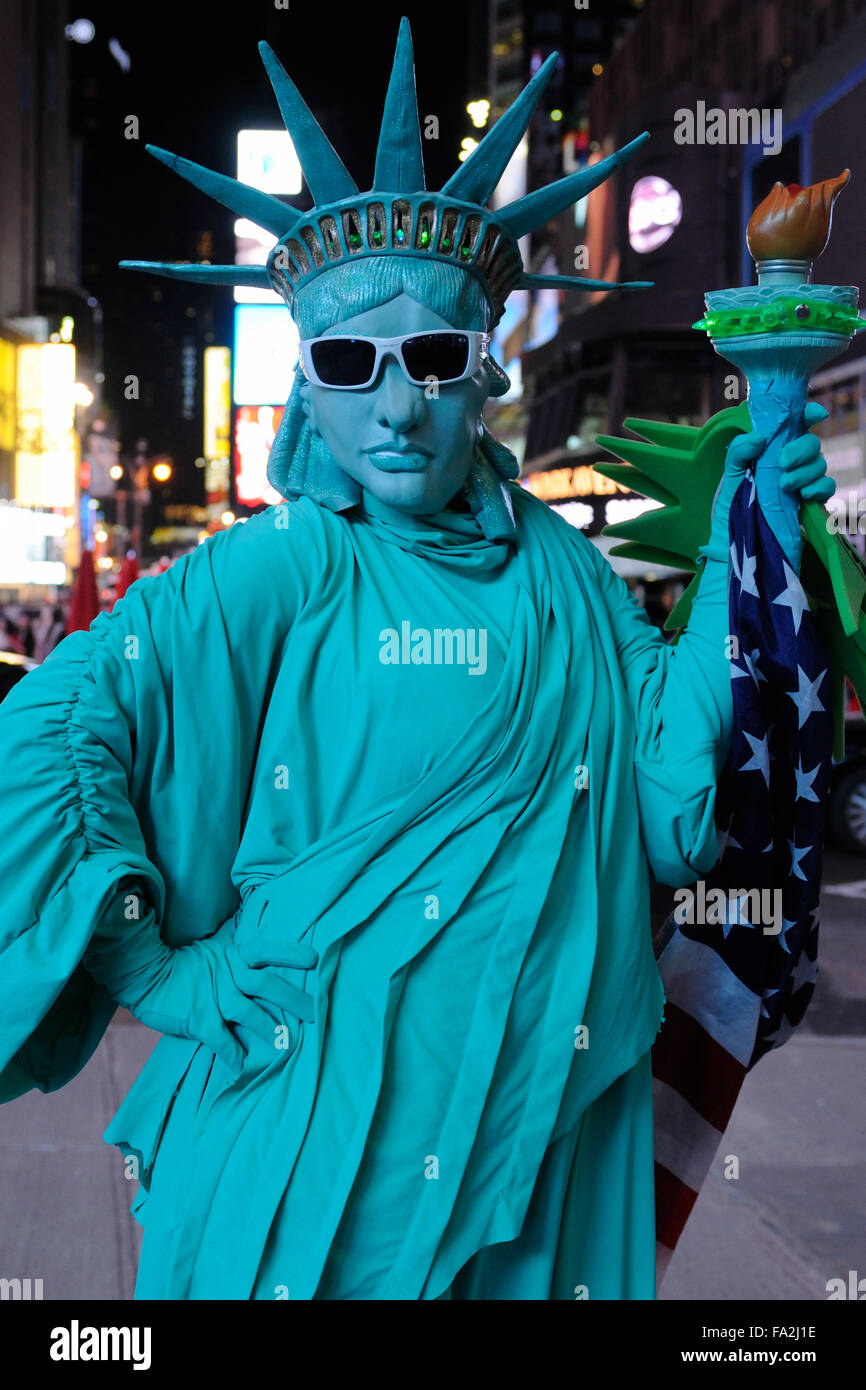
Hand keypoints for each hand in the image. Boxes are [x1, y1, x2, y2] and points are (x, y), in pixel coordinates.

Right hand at [84, 901, 316, 1074]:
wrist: (144, 975)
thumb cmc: (181, 966)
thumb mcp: (212, 953)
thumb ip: (236, 963)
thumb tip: (261, 975)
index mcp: (233, 956)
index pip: (267, 950)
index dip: (291, 953)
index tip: (315, 959)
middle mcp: (228, 974)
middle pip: (267, 984)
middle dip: (294, 999)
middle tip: (315, 1012)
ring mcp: (214, 997)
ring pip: (250, 1013)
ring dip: (270, 1029)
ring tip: (288, 1044)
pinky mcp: (200, 1019)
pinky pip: (223, 1040)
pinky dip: (236, 1054)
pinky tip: (246, 1065)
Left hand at [703, 402, 834, 569]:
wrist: (735, 540)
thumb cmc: (731, 506)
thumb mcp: (730, 475)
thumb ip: (739, 452)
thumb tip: (759, 438)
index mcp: (773, 450)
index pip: (796, 426)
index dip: (808, 415)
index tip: (812, 415)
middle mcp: (791, 463)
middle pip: (812, 444)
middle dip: (801, 450)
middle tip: (782, 463)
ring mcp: (802, 481)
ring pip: (820, 464)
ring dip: (805, 471)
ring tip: (784, 485)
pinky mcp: (809, 502)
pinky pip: (826, 487)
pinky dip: (819, 487)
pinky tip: (803, 494)